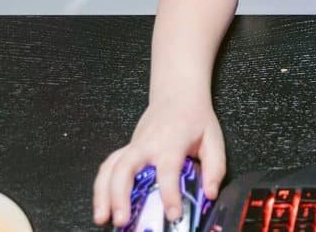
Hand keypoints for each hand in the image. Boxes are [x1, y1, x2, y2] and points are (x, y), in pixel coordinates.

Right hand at [92, 98, 225, 226]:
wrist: (178, 95)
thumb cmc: (196, 119)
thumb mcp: (214, 139)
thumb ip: (215, 168)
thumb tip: (210, 194)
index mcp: (171, 142)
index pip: (168, 170)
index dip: (169, 194)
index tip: (172, 215)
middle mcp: (147, 144)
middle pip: (126, 168)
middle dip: (120, 196)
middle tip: (120, 221)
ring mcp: (133, 146)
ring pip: (110, 168)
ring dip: (103, 194)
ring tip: (101, 219)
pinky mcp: (126, 149)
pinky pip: (108, 166)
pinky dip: (100, 185)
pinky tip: (101, 205)